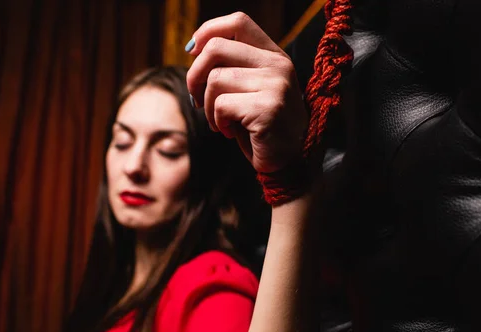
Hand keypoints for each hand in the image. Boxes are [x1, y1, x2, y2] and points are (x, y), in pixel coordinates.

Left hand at [186, 12, 308, 173]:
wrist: (289, 161)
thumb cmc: (261, 126)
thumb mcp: (248, 89)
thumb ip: (230, 66)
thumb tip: (193, 50)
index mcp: (274, 55)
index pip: (238, 22)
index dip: (207, 31)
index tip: (192, 53)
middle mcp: (278, 65)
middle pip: (216, 48)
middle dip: (194, 75)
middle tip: (197, 98)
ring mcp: (276, 85)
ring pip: (215, 80)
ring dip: (207, 106)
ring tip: (220, 122)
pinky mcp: (268, 108)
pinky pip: (221, 105)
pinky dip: (217, 122)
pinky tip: (229, 131)